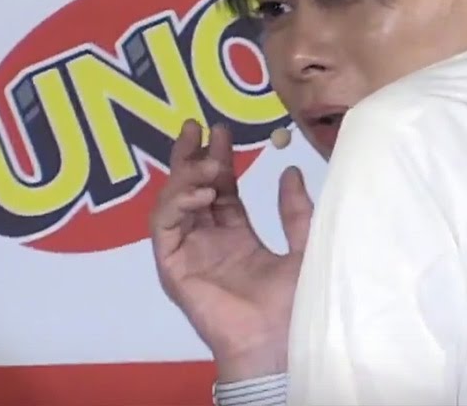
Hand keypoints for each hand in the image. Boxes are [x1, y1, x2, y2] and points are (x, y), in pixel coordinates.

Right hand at [150, 120, 313, 380]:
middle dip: (189, 156)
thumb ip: (295, 211)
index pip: (220, 189)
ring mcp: (188, 254)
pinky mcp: (174, 269)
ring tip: (206, 164)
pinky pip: (164, 229)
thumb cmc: (292, 302)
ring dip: (185, 178)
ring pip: (172, 204)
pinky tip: (199, 192)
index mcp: (235, 236)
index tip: (219, 129)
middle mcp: (207, 241)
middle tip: (193, 126)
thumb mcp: (302, 246)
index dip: (218, 158)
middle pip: (190, 189)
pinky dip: (176, 205)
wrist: (277, 341)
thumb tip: (291, 170)